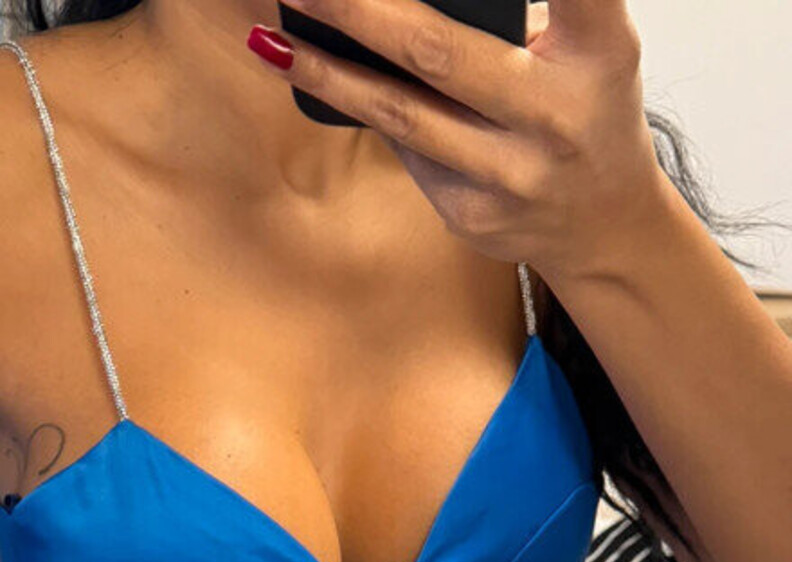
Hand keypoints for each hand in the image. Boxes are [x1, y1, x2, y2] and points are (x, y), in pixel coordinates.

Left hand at [249, 0, 667, 283]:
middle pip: (438, 54)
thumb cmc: (585, 109)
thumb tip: (396, 3)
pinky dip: (362, 105)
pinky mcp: (468, 214)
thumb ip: (524, 16)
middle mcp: (554, 115)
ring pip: (400, 114)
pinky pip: (404, 148)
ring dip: (327, 74)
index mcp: (599, 53)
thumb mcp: (589, 45)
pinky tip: (322, 75)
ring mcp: (507, 175)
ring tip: (275, 39)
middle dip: (359, 16)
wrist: (601, 225)